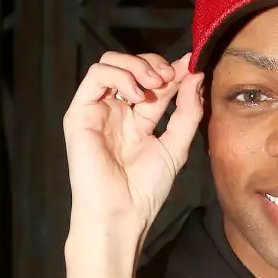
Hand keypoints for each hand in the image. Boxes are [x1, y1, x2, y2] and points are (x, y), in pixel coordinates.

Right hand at [62, 51, 203, 236]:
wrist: (122, 213)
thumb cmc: (146, 189)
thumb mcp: (176, 146)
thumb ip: (187, 112)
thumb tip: (196, 77)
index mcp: (139, 120)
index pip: (156, 84)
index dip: (173, 71)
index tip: (191, 65)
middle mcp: (117, 111)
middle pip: (133, 67)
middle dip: (155, 65)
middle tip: (171, 77)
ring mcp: (98, 111)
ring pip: (111, 63)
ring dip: (137, 65)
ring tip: (155, 84)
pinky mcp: (81, 113)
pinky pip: (95, 76)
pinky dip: (118, 75)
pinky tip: (136, 94)